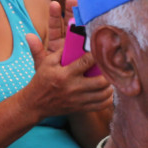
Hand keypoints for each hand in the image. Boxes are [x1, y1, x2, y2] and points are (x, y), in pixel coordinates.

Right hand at [21, 0, 112, 121]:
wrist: (35, 104)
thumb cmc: (42, 80)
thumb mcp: (46, 63)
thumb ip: (60, 51)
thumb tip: (74, 39)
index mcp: (65, 74)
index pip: (86, 62)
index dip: (97, 55)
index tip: (103, 49)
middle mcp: (73, 88)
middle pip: (101, 81)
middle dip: (109, 73)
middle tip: (112, 66)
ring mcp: (79, 100)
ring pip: (104, 94)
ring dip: (111, 85)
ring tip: (111, 77)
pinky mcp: (81, 108)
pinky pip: (102, 105)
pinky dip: (109, 98)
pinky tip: (108, 91)